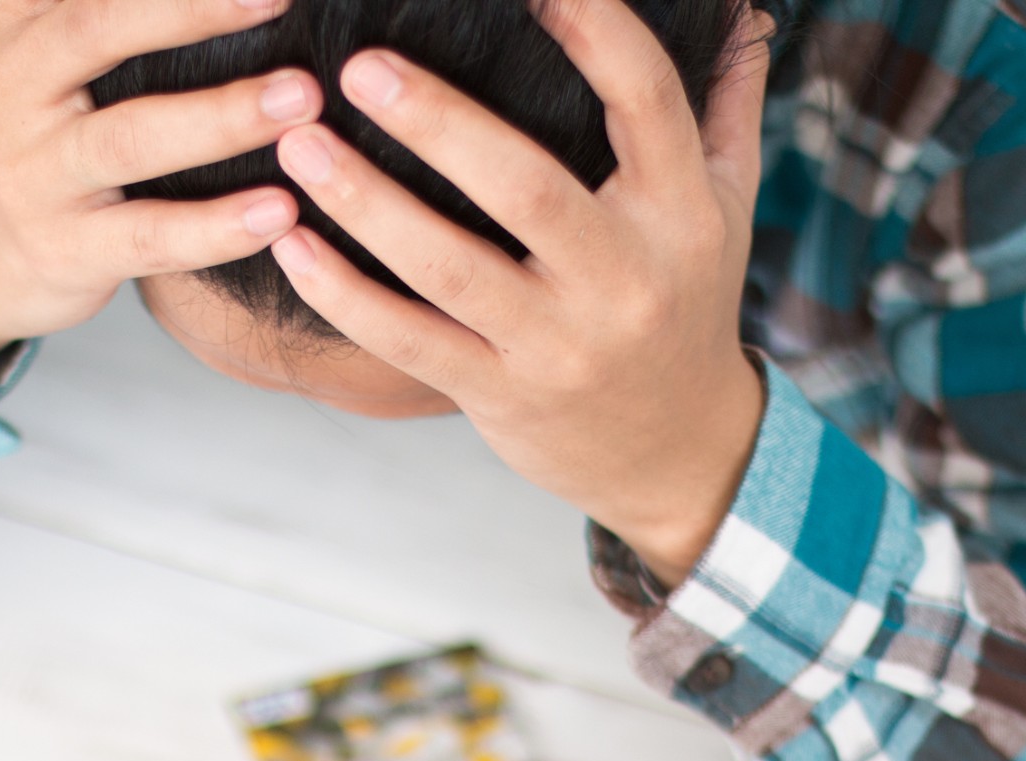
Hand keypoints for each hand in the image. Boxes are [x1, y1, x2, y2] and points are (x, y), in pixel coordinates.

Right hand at [0, 0, 323, 376]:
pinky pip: (149, 236)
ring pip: (132, 138)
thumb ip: (100, 5)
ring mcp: (34, 172)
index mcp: (13, 19)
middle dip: (195, 10)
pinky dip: (217, 226)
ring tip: (302, 100)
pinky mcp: (65, 248)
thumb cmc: (35, 125)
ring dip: (224, 117)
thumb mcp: (36, 40)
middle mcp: (10, 85)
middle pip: (100, 31)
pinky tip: (281, 211)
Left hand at [267, 0, 773, 583]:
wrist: (678, 451)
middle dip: (440, 124)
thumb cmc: (686, 301)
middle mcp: (624, 276)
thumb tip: (735, 5)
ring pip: (451, 269)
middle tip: (361, 67)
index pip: (643, 99)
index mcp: (680, 210)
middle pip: (527, 188)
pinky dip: (345, 295)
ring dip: (366, 206)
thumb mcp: (725, 206)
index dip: (592, 28)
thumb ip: (722, 103)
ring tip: (299, 146)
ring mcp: (559, 344)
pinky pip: (410, 342)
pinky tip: (291, 245)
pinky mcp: (502, 394)